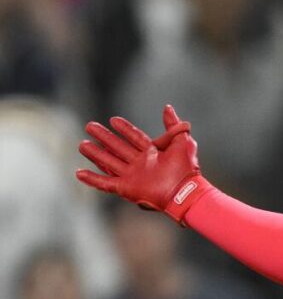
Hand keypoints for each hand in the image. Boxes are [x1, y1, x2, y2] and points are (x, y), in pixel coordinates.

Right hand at [76, 105, 212, 222]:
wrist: (184, 191)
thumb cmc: (186, 168)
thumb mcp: (182, 141)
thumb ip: (173, 125)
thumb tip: (167, 107)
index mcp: (152, 153)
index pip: (134, 137)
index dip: (124, 129)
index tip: (113, 120)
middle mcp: (140, 163)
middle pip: (117, 147)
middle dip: (104, 137)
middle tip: (90, 126)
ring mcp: (132, 176)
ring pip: (109, 162)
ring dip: (95, 154)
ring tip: (82, 144)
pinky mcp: (126, 188)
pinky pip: (106, 183)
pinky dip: (92, 179)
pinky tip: (79, 173)